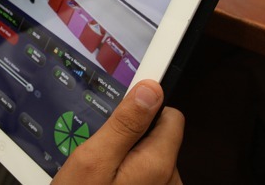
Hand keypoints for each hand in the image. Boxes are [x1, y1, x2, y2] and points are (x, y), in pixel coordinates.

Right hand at [52, 80, 183, 184]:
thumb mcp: (94, 159)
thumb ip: (125, 123)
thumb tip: (151, 90)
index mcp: (157, 164)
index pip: (170, 114)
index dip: (145, 106)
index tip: (128, 103)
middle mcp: (168, 180)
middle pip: (160, 134)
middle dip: (133, 134)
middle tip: (104, 147)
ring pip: (151, 153)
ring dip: (129, 154)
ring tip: (104, 167)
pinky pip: (146, 171)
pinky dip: (129, 169)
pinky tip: (109, 179)